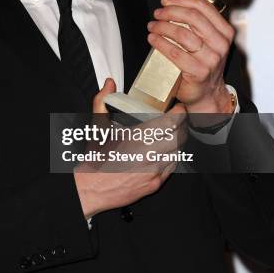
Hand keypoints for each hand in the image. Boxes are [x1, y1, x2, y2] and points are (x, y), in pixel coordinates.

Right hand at [74, 78, 187, 218]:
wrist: (92, 188)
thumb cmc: (96, 160)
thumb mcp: (98, 127)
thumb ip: (102, 101)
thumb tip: (109, 84)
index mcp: (137, 139)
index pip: (171, 123)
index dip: (179, 114)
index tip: (178, 108)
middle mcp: (149, 156)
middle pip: (179, 137)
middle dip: (181, 126)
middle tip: (177, 119)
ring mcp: (154, 172)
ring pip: (177, 152)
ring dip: (177, 141)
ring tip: (171, 134)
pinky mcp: (155, 184)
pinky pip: (171, 167)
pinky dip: (171, 157)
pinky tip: (164, 152)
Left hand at [146, 0, 234, 113]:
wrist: (207, 92)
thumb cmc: (204, 64)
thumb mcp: (208, 41)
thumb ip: (198, 24)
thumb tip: (173, 6)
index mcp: (224, 32)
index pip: (203, 7)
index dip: (181, 0)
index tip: (166, 1)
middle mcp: (220, 44)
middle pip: (192, 17)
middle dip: (170, 12)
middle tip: (158, 14)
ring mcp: (211, 59)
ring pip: (182, 33)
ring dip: (162, 27)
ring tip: (152, 26)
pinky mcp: (199, 71)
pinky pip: (175, 52)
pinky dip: (160, 43)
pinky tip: (153, 39)